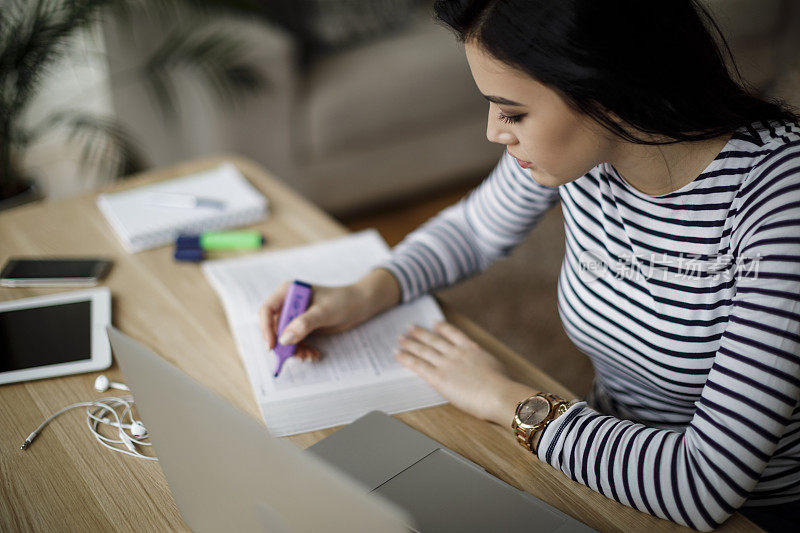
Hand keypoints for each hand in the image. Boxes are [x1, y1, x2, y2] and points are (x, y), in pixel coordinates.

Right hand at [259, 280, 377, 360]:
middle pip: (274, 327)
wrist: (360, 305)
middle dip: (283, 344)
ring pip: (284, 338)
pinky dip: (302, 350)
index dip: (266, 328)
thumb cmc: (343, 301)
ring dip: (294, 350)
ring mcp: (295, 315)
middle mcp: (288, 303)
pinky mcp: (302, 326)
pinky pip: (295, 342)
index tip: (273, 346)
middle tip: (295, 356)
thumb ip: (303, 324)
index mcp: (288, 292)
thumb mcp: (323, 312)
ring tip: (309, 356)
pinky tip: (313, 354)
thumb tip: (284, 339)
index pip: (267, 310)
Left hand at [395, 321, 535, 425]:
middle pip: (434, 340)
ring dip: (410, 343)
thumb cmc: (502, 386)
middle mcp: (456, 352)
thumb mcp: (494, 367)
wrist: (498, 394)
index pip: (453, 333)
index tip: (435, 323)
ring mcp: (446, 363)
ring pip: (423, 350)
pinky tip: (398, 353)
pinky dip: (406, 358)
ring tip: (400, 338)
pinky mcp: (438, 377)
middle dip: (421, 333)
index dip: (442, 328)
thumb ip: (483, 364)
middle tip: (410, 327)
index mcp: (472, 348)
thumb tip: (483, 368)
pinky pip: (418, 365)